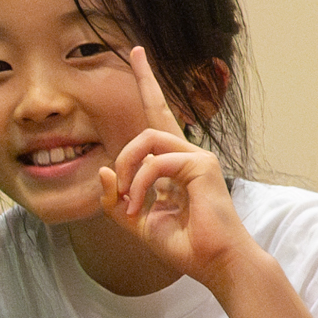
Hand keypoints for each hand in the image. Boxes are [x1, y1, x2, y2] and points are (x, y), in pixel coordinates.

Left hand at [95, 48, 250, 284]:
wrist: (215, 264)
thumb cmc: (183, 245)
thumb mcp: (137, 222)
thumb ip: (116, 199)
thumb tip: (102, 169)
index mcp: (173, 165)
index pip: (158, 117)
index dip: (147, 84)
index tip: (136, 53)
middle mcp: (187, 154)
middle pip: (153, 116)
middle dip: (129, 125)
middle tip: (113, 179)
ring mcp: (197, 156)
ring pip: (147, 139)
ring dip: (127, 170)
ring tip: (127, 203)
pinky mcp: (202, 164)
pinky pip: (156, 163)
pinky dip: (140, 186)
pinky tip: (141, 209)